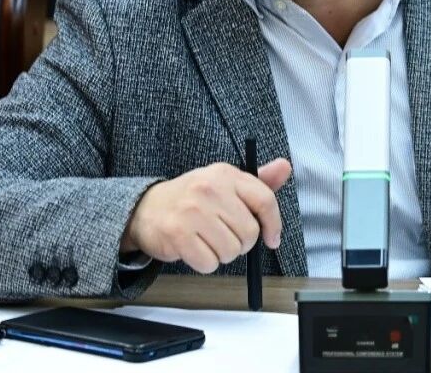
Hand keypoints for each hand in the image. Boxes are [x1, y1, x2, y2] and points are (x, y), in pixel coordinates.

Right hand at [121, 158, 292, 273]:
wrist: (146, 209)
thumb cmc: (192, 199)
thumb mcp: (224, 184)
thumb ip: (257, 181)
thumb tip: (285, 167)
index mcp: (225, 174)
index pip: (265, 200)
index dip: (273, 224)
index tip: (272, 239)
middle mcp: (210, 189)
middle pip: (249, 233)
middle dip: (241, 243)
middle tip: (224, 236)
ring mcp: (192, 211)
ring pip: (231, 251)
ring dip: (222, 254)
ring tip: (207, 241)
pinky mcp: (178, 233)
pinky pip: (209, 263)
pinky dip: (205, 263)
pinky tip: (194, 249)